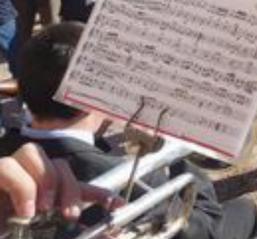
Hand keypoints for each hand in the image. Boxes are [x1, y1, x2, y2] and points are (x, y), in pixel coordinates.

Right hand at [0, 144, 122, 226]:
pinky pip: (7, 167)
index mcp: (38, 199)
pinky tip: (25, 209)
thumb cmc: (5, 227)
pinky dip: (22, 186)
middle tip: (68, 214)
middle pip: (57, 162)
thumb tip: (108, 234)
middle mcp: (23, 183)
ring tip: (41, 210)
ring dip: (44, 179)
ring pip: (32, 153)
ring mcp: (3, 177)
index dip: (98, 193)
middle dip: (69, 185)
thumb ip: (65, 231)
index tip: (118, 205)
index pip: (74, 186)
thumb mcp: (38, 234)